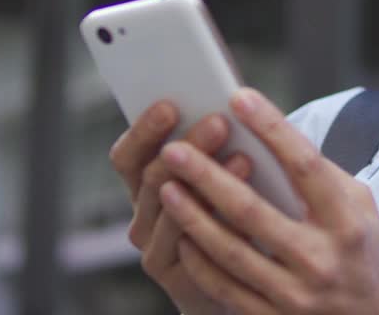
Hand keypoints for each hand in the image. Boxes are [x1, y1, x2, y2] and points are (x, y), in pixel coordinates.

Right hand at [109, 102, 250, 314]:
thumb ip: (208, 144)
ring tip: (243, 157)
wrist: (233, 276)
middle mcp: (143, 216)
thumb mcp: (209, 172)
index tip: (170, 104)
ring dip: (207, 181)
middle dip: (187, 146)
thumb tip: (230, 100)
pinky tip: (250, 204)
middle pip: (152, 179)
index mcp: (142, 184)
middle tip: (218, 122)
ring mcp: (156, 249)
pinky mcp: (178, 279)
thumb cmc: (224, 209)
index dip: (144, 130)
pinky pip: (198, 248)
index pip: (128, 156)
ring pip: (172, 213)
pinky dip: (224, 223)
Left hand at [158, 88, 378, 314]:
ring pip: (230, 252)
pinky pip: (225, 288)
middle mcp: (321, 258)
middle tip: (175, 148)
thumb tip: (269, 137)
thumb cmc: (366, 252)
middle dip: (208, 176)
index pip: (304, 165)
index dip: (272, 128)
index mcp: (347, 220)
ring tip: (166, 187)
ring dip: (192, 217)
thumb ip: (320, 176)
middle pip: (253, 210)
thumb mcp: (361, 207)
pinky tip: (182, 235)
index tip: (239, 98)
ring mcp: (296, 294)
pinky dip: (200, 261)